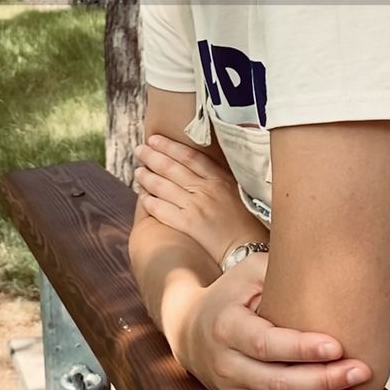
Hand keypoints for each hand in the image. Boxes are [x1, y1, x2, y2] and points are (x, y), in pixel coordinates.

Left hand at [134, 134, 254, 266]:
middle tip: (139, 149)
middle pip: (172, 168)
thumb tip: (199, 167)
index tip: (155, 139)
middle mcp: (206, 189)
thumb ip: (219, 179)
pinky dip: (151, 202)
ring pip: (164, 187)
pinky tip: (143, 197)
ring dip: (147, 177)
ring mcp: (196, 206)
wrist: (251, 249)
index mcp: (219, 178)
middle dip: (152, 156)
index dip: (170, 146)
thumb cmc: (248, 223)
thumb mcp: (239, 192)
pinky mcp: (190, 225)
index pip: (189, 156)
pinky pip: (164, 210)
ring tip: (138, 172)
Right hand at [168, 262, 372, 389]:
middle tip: (360, 371)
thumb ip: (280, 270)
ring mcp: (232, 389)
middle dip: (322, 381)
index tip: (337, 345)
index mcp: (226, 326)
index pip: (265, 343)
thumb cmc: (230, 294)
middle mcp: (225, 363)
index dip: (301, 348)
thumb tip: (325, 259)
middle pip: (277, 381)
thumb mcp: (247, 273)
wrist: (189, 328)